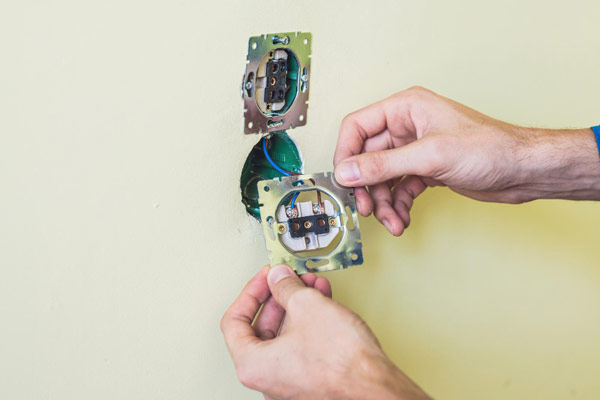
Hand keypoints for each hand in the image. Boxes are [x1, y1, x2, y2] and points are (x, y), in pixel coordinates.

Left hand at [221, 265, 429, 399]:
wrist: (376, 387)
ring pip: (285, 334)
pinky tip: (322, 300)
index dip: (251, 291)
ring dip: (298, 304)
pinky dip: (309, 321)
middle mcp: (267, 378)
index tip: (266, 277)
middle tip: (289, 278)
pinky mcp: (310, 380)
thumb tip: (278, 277)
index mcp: (252, 365)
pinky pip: (301, 344)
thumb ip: (285, 286)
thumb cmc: (342, 363)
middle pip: (262, 326)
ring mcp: (288, 381)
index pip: (235, 321)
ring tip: (312, 284)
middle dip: (280, 296)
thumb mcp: (307, 306)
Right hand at [334, 86, 599, 235]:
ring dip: (383, 203)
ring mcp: (416, 150)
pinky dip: (398, 206)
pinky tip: (403, 219)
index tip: (345, 182)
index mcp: (405, 108)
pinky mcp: (426, 170)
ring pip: (383, 178)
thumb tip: (346, 172)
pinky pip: (399, 189)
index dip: (346, 155)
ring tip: (392, 221)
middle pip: (367, 157)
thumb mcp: (429, 156)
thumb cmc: (490, 148)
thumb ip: (383, 165)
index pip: (357, 127)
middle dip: (366, 187)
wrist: (523, 171)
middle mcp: (407, 127)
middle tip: (366, 209)